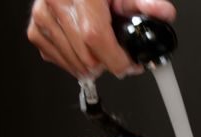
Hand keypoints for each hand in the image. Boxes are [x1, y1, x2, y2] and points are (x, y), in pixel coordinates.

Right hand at [26, 0, 175, 79]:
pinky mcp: (35, 31)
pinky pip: (59, 60)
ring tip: (101, 50)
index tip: (129, 66)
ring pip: (74, 64)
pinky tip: (82, 47)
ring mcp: (43, 18)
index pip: (95, 37)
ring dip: (92, 66)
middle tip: (118, 56)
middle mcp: (57, 4)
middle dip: (108, 64)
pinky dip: (74, 61)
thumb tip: (165, 13)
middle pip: (86, 56)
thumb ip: (144, 4)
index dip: (115, 59)